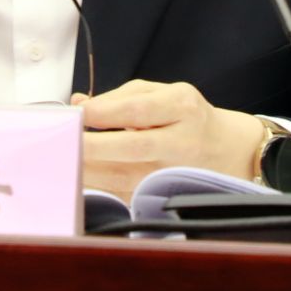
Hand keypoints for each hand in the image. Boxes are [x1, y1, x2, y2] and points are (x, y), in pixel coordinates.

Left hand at [74, 79, 268, 200]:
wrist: (229, 152)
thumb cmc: (189, 118)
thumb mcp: (165, 93)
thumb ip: (121, 96)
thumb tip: (80, 103)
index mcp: (182, 107)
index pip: (138, 110)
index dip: (103, 111)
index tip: (75, 112)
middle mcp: (181, 142)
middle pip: (131, 146)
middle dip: (91, 146)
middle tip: (61, 140)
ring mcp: (174, 174)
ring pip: (126, 177)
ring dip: (89, 171)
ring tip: (61, 161)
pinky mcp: (164, 197)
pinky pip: (125, 195)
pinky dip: (99, 189)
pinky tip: (78, 180)